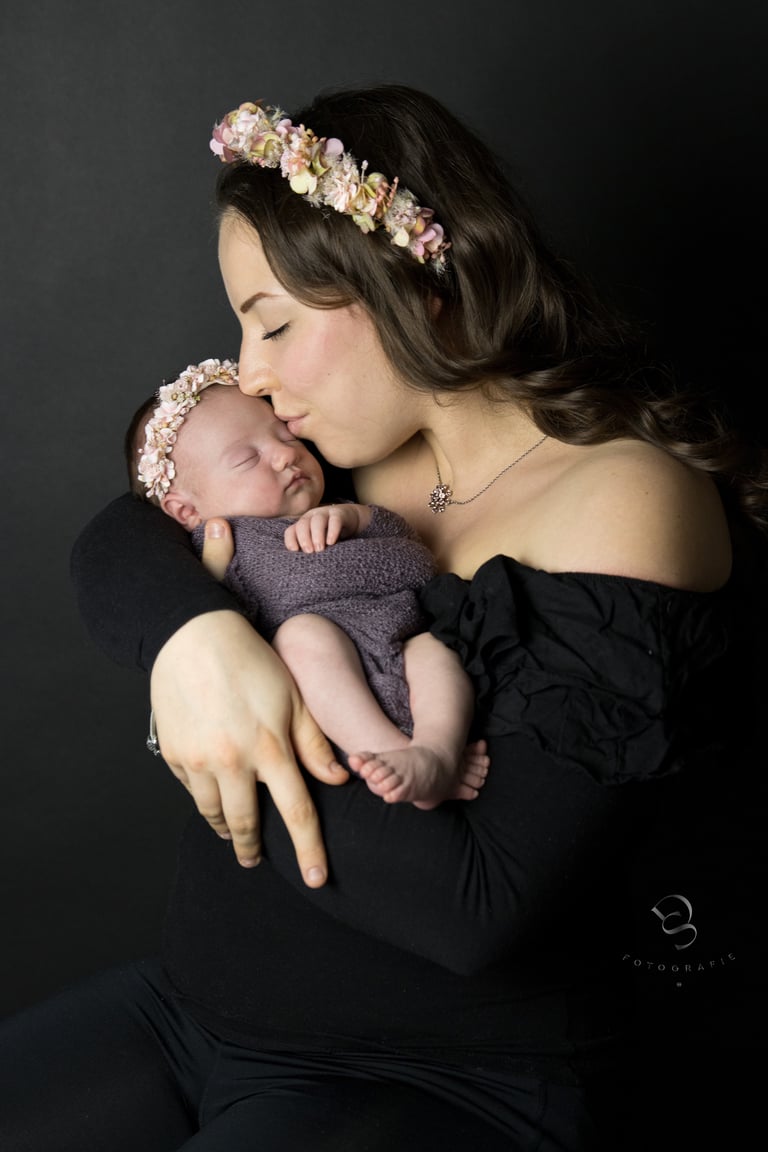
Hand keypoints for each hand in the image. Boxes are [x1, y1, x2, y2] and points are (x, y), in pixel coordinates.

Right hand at [148, 521, 348, 886]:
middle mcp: (232, 761)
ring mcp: (197, 761)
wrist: (192, 636)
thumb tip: (338, 779)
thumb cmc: (250, 661)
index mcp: (269, 748)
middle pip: (247, 823)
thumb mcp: (293, 697)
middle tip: (255, 860)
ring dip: (226, 828)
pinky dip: (203, 797)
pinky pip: (190, 790)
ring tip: (233, 834)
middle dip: (253, 848)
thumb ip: (314, 743)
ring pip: (213, 814)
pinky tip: (211, 793)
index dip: (309, 850)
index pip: (297, 812)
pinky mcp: (173, 754)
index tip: (317, 879)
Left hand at [284, 503, 371, 552]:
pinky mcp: (339, 514)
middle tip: (310, 552)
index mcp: (303, 526)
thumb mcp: (317, 543)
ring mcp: (325, 514)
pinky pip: (335, 520)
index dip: (290, 540)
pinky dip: (332, 531)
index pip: (291, 531)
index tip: (295, 551)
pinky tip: (331, 542)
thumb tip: (301, 568)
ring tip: (320, 549)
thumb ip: (309, 550)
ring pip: (317, 521)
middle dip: (304, 539)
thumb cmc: (329, 536)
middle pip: (302, 524)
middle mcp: (311, 518)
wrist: (349, 520)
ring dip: (317, 535)